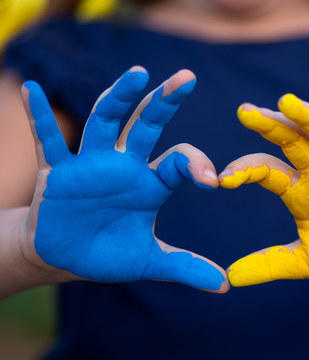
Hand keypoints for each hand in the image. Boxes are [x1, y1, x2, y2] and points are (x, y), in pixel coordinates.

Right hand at [20, 67, 227, 292]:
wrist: (64, 257)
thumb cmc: (108, 252)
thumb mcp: (148, 262)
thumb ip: (185, 267)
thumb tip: (226, 285)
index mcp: (152, 183)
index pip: (179, 162)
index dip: (196, 165)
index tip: (212, 180)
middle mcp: (125, 164)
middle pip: (147, 124)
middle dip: (165, 102)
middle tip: (187, 77)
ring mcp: (91, 163)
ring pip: (105, 121)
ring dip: (119, 97)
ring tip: (137, 74)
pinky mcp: (57, 171)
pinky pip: (47, 140)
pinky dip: (38, 116)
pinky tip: (31, 88)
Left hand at [220, 93, 308, 286]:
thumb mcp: (305, 262)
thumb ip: (270, 264)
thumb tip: (230, 277)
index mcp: (299, 191)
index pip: (267, 170)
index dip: (245, 171)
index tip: (222, 179)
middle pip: (293, 142)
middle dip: (271, 126)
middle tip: (245, 111)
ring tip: (288, 101)